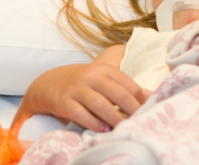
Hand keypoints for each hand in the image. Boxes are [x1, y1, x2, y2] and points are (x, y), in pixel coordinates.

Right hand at [17, 46, 147, 131]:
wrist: (47, 84)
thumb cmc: (82, 83)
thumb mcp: (102, 79)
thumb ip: (123, 86)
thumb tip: (151, 96)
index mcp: (105, 69)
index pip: (130, 86)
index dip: (141, 102)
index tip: (149, 113)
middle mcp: (91, 76)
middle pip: (119, 95)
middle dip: (132, 112)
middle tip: (140, 124)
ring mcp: (76, 88)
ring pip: (101, 105)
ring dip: (115, 119)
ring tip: (123, 129)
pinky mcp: (63, 101)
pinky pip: (81, 114)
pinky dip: (94, 123)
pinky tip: (103, 130)